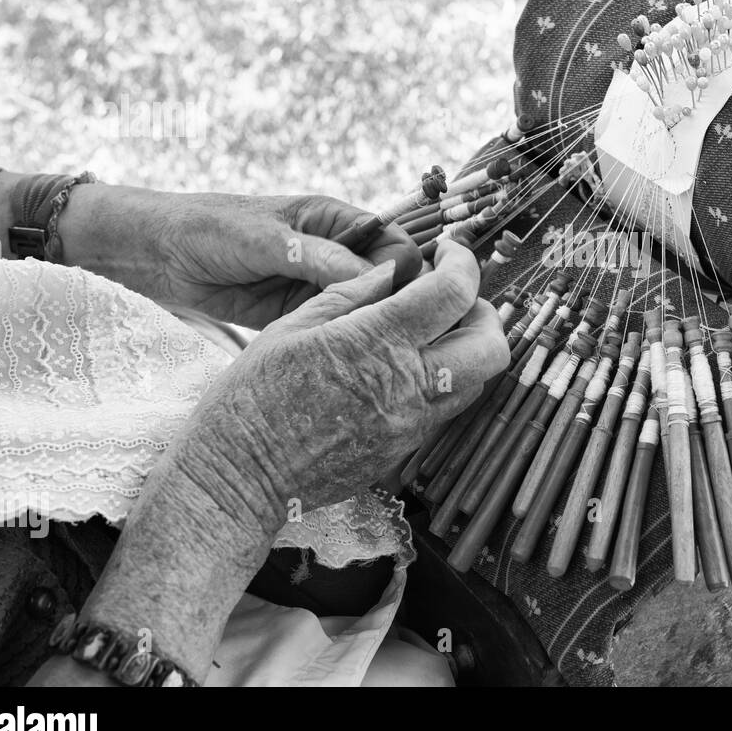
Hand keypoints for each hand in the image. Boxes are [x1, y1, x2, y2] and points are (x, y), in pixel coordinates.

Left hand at [56, 184, 422, 327]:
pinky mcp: (299, 314)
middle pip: (388, 282)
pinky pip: (336, 329)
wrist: (152, 255)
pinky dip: (348, 345)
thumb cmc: (205, 229)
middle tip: (416, 341)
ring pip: (365, 310)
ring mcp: (318, 285)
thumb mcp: (261, 240)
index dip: (413, 273)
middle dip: (403, 307)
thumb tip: (370, 277)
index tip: (422, 304)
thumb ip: (314, 256)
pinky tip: (357, 368)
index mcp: (334, 219)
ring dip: (377, 330)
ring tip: (392, 362)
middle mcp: (335, 252)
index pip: (394, 245)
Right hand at [169, 239, 508, 528]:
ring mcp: (411, 425)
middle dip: (483, 311)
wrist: (239, 477)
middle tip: (452, 297)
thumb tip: (391, 270)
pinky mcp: (403, 451)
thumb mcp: (292, 327)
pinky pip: (445, 410)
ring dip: (467, 349)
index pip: (454, 292)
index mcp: (378, 342)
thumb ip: (351, 293)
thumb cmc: (251, 396)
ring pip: (477, 381)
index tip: (447, 253)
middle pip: (492, 346)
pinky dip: (441, 381)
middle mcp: (408, 386)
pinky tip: (404, 369)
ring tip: (430, 332)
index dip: (462, 262)